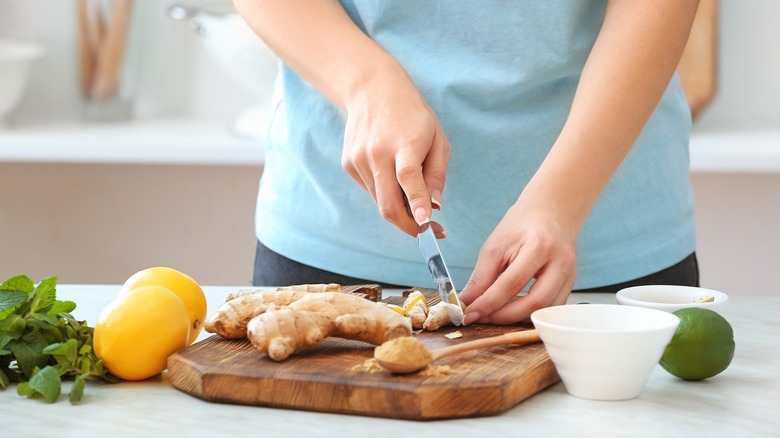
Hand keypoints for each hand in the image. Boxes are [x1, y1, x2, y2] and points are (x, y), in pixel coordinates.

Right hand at [341, 74, 449, 235]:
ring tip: (412, 194)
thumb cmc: (412, 115)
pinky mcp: (349, 164)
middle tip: (427, 231)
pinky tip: (391, 172)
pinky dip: (385, 192)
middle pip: (388, 204)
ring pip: (380, 201)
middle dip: (408, 226)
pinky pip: (371, 190)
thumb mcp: (437, 138)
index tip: (426, 224)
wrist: (371, 89)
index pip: (409, 178)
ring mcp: (359, 160)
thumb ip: (436, 173)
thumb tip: (435, 206)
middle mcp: (377, 154)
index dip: (417, 203)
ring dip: (398, 208)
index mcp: (404, 144)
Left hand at [458, 202, 576, 323]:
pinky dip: (529, 313)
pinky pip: (550, 308)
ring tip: (493, 315)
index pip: (511, 284)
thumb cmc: (522, 224)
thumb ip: (481, 277)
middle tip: (481, 317)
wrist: (551, 211)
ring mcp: (569, 274)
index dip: (488, 304)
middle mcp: (560, 262)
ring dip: (516, 318)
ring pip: (544, 310)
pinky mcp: (570, 283)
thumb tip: (466, 302)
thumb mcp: (495, 245)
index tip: (469, 315)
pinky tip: (511, 310)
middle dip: (504, 316)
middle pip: (534, 303)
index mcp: (539, 246)